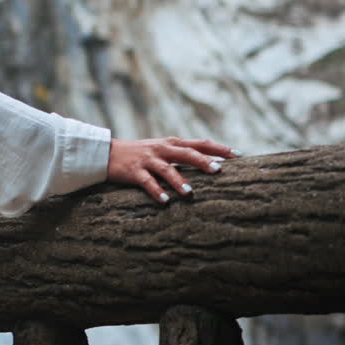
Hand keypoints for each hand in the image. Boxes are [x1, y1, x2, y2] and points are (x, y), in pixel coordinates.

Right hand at [107, 136, 239, 203]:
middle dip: (203, 161)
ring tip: (190, 193)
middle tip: (219, 170)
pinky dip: (156, 192)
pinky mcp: (134, 171)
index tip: (237, 155)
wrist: (107, 153)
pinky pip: (147, 183)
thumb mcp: (162, 150)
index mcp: (171, 143)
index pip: (199, 143)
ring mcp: (148, 160)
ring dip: (179, 180)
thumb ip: (182, 154)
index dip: (218, 148)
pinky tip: (165, 201)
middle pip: (186, 153)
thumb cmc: (140, 154)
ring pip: (167, 169)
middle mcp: (161, 149)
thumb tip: (211, 163)